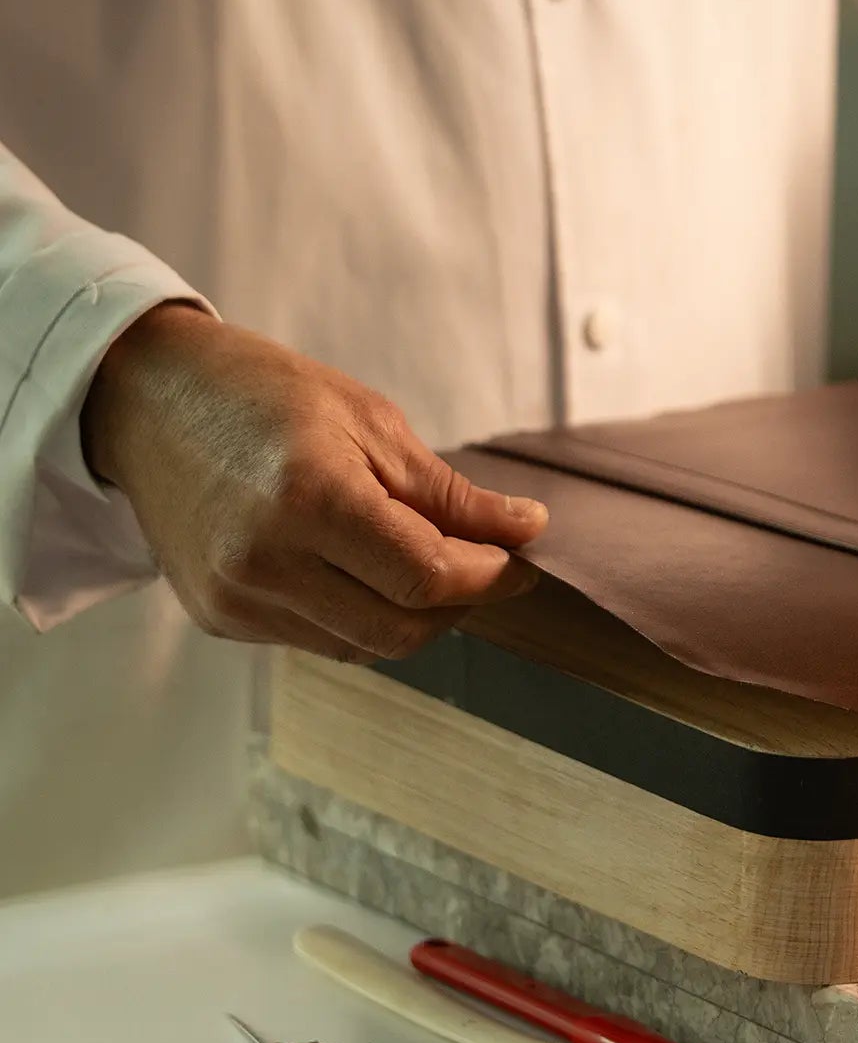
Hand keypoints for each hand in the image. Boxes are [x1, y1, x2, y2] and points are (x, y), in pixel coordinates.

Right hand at [82, 304, 547, 659]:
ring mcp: (236, 599)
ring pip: (364, 647)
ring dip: (412, 616)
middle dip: (458, 605)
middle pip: (401, 630)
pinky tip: (360, 571)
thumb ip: (450, 494)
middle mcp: (265, 561)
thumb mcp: (370, 422)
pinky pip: (319, 641)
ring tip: (422, 561)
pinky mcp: (221, 618)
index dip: (488, 577)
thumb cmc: (261, 395)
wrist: (145, 400)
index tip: (516, 558)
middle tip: (482, 566)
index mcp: (308, 499)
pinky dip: (359, 617)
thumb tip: (527, 530)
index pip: (427, 577)